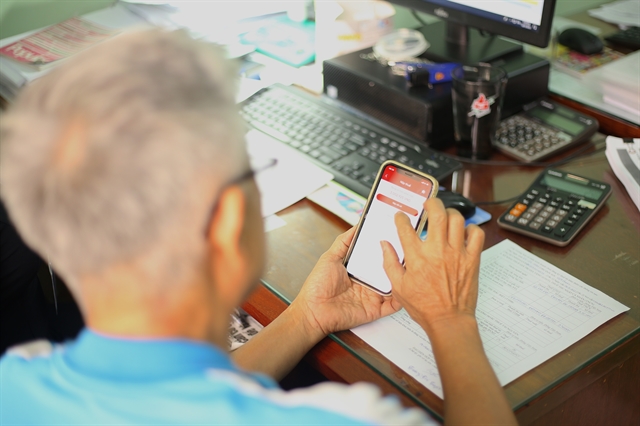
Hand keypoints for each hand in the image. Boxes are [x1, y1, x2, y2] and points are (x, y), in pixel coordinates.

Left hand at [292, 227, 400, 338]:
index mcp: (359, 269)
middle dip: (398, 259)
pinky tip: (406, 286)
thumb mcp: (330, 257)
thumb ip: (344, 241)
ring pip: (394, 285)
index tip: (395, 234)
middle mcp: (368, 281)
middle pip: (388, 270)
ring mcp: (373, 296)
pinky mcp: (375, 310)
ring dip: (402, 276)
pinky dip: (402, 298)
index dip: (387, 246)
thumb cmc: (317, 285)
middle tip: (407, 247)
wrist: (313, 310)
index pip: (378, 256)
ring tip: (409, 263)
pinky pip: (393, 305)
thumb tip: (357, 226)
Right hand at [381, 197, 484, 331]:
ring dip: (450, 213)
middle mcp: (437, 251)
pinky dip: (471, 229)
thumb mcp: (398, 287)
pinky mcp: (472, 259)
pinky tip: (464, 233)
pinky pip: (477, 235)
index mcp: (417, 257)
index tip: (401, 217)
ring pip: (457, 220)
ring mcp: (457, 254)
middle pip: (437, 214)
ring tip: (446, 216)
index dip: (401, 218)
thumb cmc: (424, 307)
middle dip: (432, 202)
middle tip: (429, 204)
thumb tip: (384, 245)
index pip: (405, 227)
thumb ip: (389, 263)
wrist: (448, 320)